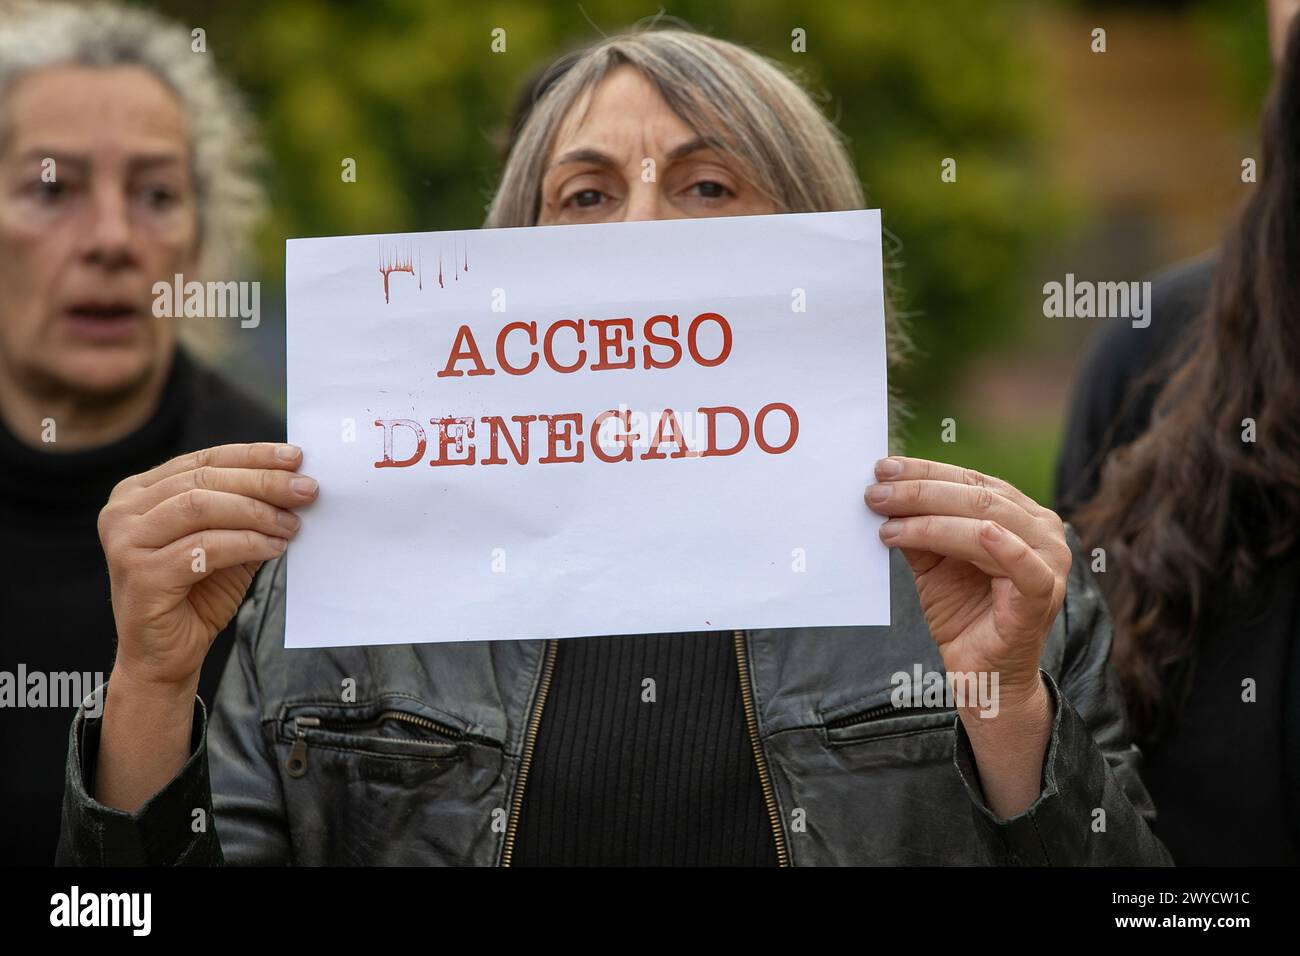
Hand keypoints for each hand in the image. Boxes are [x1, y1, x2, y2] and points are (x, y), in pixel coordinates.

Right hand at [97, 442, 316, 691]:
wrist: (165, 657)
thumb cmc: (196, 595)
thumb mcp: (226, 543)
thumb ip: (247, 512)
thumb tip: (295, 483)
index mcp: (139, 493)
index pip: (204, 460)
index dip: (253, 455)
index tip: (296, 457)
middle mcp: (123, 511)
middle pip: (204, 480)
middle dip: (263, 482)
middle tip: (306, 490)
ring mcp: (126, 541)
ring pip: (201, 507)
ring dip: (257, 512)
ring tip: (292, 523)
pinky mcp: (141, 574)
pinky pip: (204, 547)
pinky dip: (246, 543)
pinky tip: (274, 547)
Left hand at [865, 456, 1069, 704]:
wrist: (981, 675)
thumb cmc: (962, 614)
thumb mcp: (933, 564)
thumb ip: (918, 530)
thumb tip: (882, 494)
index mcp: (1021, 515)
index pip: (971, 481)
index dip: (925, 472)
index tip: (881, 468)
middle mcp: (1042, 531)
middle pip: (977, 498)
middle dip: (920, 492)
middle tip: (875, 494)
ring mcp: (1048, 563)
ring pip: (989, 524)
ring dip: (933, 520)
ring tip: (887, 523)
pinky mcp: (1041, 596)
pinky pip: (1023, 566)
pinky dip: (1003, 547)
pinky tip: (979, 533)